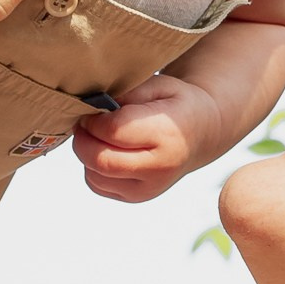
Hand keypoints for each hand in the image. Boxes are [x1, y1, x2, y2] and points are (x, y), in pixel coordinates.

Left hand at [72, 73, 225, 202]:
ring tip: (97, 136)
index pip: (114, 130)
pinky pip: (98, 186)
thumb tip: (94, 106)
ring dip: (85, 154)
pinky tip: (104, 151)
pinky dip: (92, 168)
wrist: (202, 134)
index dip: (94, 118)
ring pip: (95, 176)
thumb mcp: (159, 85)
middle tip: (83, 122)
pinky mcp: (137, 198)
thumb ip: (128, 94)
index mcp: (167, 135)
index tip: (92, 108)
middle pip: (100, 160)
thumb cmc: (177, 105)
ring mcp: (148, 188)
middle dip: (82, 139)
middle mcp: (159, 168)